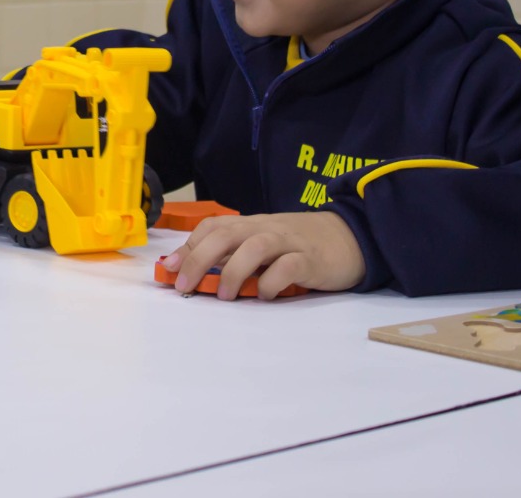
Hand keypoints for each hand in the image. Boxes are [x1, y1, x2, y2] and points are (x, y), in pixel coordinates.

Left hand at [158, 211, 364, 299]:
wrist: (351, 236)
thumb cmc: (300, 244)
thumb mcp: (265, 243)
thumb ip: (236, 254)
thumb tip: (196, 271)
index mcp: (251, 224)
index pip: (213, 227)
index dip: (188, 247)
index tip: (169, 269)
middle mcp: (266, 229)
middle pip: (226, 234)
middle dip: (199, 258)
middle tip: (185, 285)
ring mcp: (289, 242)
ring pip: (255, 246)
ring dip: (234, 271)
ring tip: (225, 296)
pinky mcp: (311, 260)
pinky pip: (288, 267)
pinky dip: (272, 282)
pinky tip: (265, 295)